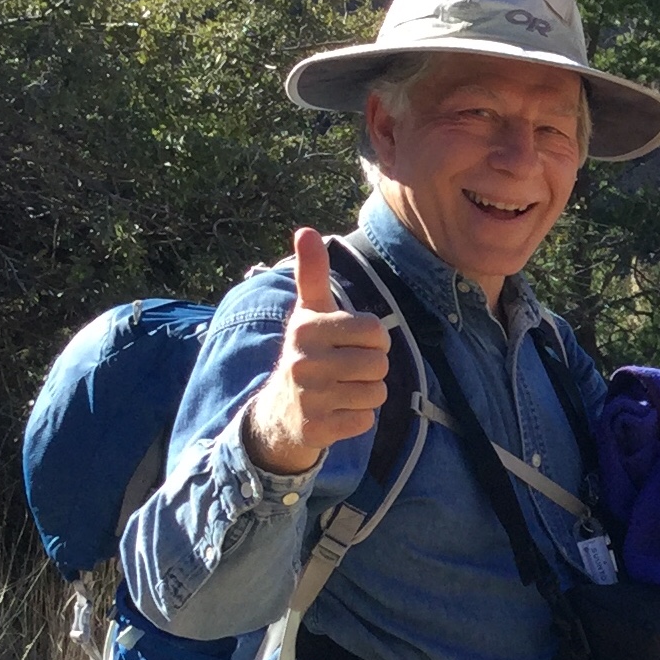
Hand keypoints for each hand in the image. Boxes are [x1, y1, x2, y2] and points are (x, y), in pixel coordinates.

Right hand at [244, 229, 389, 476]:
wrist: (280, 411)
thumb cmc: (307, 353)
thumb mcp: (308, 312)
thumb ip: (313, 274)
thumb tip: (306, 230)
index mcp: (307, 329)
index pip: (376, 330)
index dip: (375, 338)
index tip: (354, 342)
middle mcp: (305, 362)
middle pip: (379, 363)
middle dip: (373, 368)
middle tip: (349, 369)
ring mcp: (310, 398)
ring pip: (376, 393)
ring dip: (367, 393)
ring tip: (342, 389)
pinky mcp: (317, 429)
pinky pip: (365, 421)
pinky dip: (358, 419)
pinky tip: (337, 411)